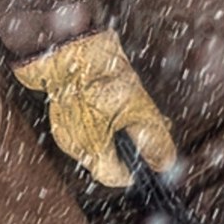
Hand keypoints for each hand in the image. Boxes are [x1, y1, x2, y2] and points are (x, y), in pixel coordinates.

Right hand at [12, 31, 178, 188]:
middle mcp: (72, 145)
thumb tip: (165, 164)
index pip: (115, 177)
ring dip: (114, 132)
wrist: (72, 46)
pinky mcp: (59, 112)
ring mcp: (62, 128)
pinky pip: (82, 125)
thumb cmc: (103, 77)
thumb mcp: (140, 109)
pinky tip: (112, 102)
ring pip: (94, 141)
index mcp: (91, 150)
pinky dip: (98, 120)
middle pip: (105, 159)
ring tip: (133, 109)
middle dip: (128, 147)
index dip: (135, 170)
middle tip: (147, 127)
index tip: (148, 159)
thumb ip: (155, 142)